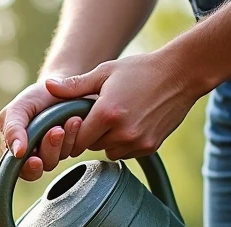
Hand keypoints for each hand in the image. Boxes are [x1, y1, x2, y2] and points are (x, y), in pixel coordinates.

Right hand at [0, 82, 84, 181]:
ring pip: (55, 160)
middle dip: (49, 150)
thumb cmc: (35, 98)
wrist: (59, 86)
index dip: (28, 167)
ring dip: (64, 141)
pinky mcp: (67, 148)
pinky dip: (74, 137)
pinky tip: (76, 121)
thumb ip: (12, 129)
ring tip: (71, 120)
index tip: (36, 160)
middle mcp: (31, 155)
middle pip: (39, 168)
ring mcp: (50, 153)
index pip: (18, 169)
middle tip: (57, 131)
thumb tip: (17, 152)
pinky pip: (71, 151)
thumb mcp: (18, 108)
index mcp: (14, 147)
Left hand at [44, 50, 200, 160]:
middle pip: (92, 146)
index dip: (75, 132)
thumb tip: (48, 88)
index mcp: (107, 114)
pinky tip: (132, 123)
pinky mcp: (150, 147)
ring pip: (109, 151)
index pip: (77, 140)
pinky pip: (126, 153)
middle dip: (92, 134)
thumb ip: (75, 85)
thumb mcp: (105, 72)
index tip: (79, 121)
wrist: (182, 73)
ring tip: (118, 118)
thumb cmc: (140, 70)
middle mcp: (122, 132)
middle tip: (101, 115)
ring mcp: (138, 142)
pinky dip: (125, 143)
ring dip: (108, 140)